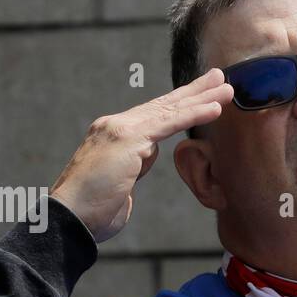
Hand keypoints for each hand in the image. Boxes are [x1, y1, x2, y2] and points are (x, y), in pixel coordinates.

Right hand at [50, 68, 232, 242]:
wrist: (69, 220)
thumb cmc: (93, 212)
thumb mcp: (119, 185)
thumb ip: (132, 168)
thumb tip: (141, 161)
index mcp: (114, 135)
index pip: (153, 116)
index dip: (179, 105)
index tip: (202, 96)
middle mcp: (116, 125)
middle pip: (163, 105)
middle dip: (194, 91)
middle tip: (220, 77)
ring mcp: (121, 130)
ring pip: (170, 110)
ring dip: (202, 98)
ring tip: (227, 88)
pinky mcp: (128, 139)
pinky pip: (169, 124)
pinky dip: (194, 114)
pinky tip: (215, 108)